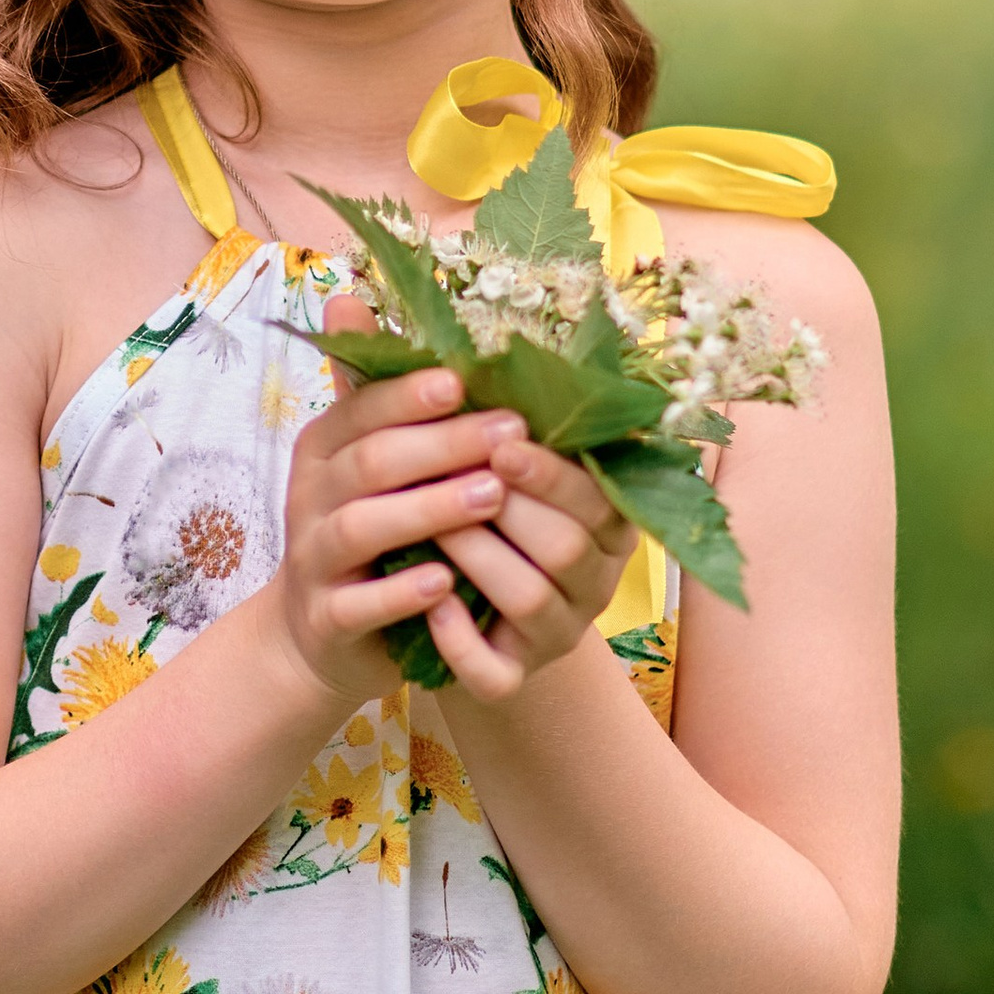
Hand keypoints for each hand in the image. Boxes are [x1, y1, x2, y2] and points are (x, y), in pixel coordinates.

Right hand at [268, 300, 535, 711]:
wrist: (320, 632)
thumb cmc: (366, 524)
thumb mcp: (368, 455)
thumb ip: (375, 388)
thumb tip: (348, 292)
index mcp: (325, 445)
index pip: (362, 407)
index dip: (412, 394)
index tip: (468, 379)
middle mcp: (311, 495)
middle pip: (372, 461)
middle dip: (444, 444)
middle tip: (511, 432)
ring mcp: (315, 558)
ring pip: (363, 526)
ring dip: (431, 508)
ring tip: (492, 496)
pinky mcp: (326, 618)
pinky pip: (359, 603)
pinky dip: (402, 593)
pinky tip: (446, 583)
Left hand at [425, 432, 638, 703]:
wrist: (462, 605)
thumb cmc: (481, 512)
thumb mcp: (494, 461)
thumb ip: (475, 410)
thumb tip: (388, 316)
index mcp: (605, 523)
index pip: (597, 497)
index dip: (551, 474)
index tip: (502, 445)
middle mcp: (593, 580)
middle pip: (568, 547)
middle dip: (511, 511)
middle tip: (454, 479)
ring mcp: (555, 634)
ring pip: (532, 599)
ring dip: (480, 558)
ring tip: (433, 528)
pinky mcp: (511, 677)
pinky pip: (495, 673)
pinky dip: (461, 641)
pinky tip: (431, 603)